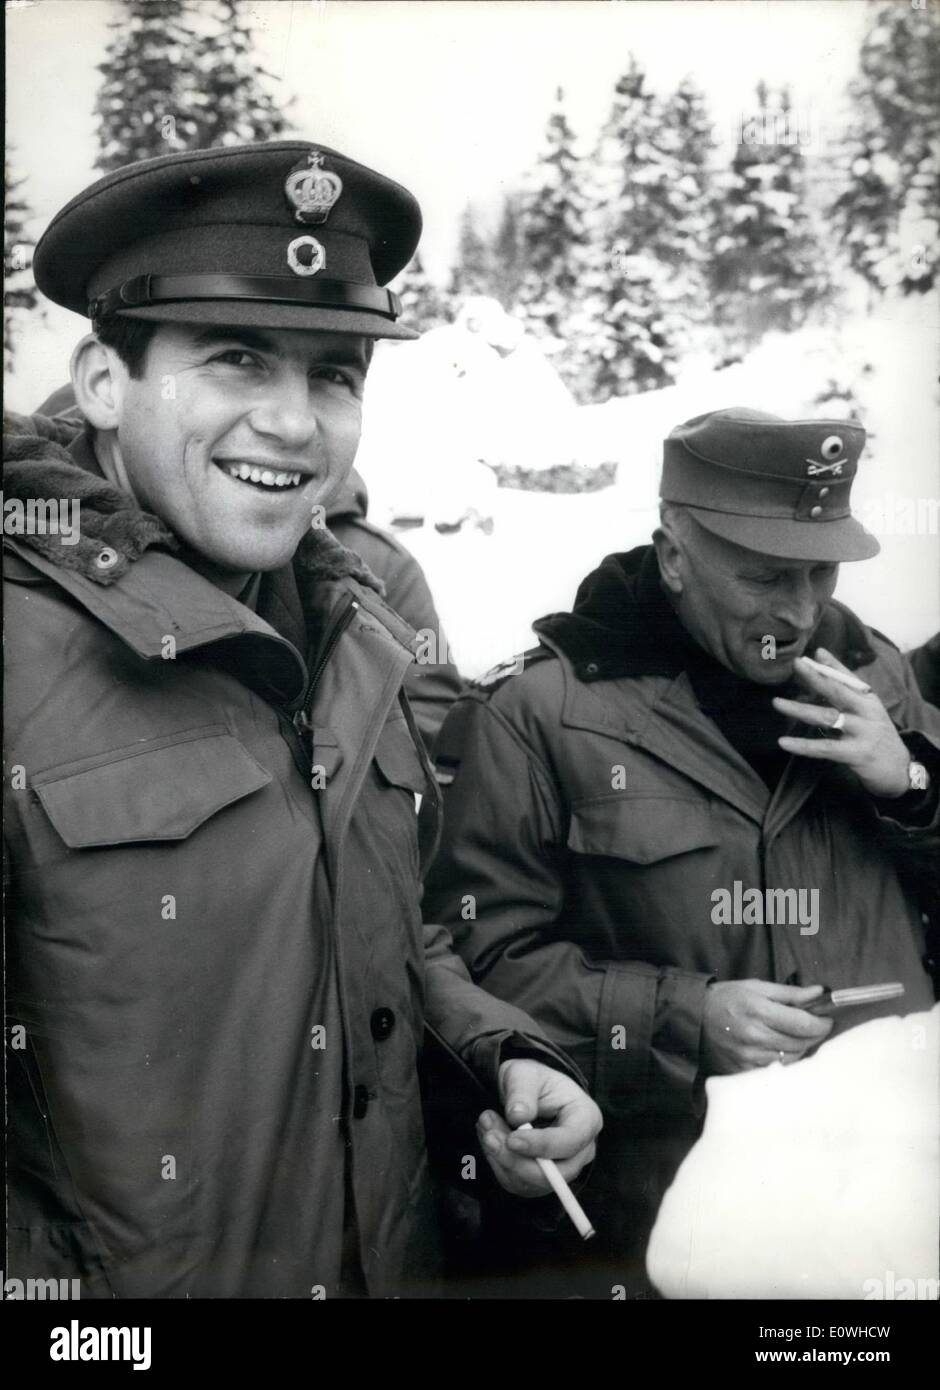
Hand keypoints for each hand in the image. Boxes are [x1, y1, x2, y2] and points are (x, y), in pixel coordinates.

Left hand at [475, 1059, 601, 1197]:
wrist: (523, 1093)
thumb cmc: (530, 1081)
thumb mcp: (524, 1073)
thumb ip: (522, 1091)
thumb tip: (518, 1116)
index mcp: (586, 1118)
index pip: (570, 1141)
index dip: (541, 1145)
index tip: (512, 1139)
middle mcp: (581, 1150)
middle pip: (556, 1173)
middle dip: (517, 1160)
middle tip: (489, 1135)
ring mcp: (563, 1169)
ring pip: (532, 1182)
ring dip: (502, 1159)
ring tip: (486, 1127)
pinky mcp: (542, 1181)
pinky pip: (518, 1184)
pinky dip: (499, 1164)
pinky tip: (490, 1139)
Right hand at [702, 979, 833, 1074]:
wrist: (695, 1018)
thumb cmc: (727, 998)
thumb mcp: (756, 987)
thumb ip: (789, 993)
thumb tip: (819, 993)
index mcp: (758, 1011)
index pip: (803, 1024)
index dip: (821, 1023)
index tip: (827, 1019)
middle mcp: (754, 1036)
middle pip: (801, 1042)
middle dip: (814, 1035)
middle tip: (815, 1026)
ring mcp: (749, 1056)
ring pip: (792, 1058)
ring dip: (801, 1047)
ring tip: (796, 1036)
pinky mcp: (744, 1069)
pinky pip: (776, 1068)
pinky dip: (784, 1059)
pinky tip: (781, 1048)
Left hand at [773, 647, 910, 797]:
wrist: (900, 770)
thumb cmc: (876, 737)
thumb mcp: (867, 712)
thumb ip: (846, 692)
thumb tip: (823, 666)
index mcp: (869, 700)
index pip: (850, 678)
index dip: (833, 665)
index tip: (815, 652)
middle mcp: (867, 712)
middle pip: (838, 691)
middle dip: (815, 677)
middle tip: (796, 664)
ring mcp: (863, 732)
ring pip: (827, 717)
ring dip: (800, 708)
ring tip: (776, 703)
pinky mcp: (856, 754)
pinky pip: (824, 748)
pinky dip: (803, 745)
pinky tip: (784, 742)